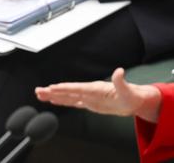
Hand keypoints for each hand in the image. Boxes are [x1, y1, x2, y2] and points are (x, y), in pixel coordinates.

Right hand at [35, 68, 162, 122]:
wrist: (134, 100)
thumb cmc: (132, 95)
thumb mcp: (128, 90)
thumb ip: (120, 81)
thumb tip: (119, 71)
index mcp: (95, 88)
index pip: (76, 88)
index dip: (64, 88)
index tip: (52, 88)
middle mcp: (88, 91)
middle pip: (67, 91)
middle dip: (52, 91)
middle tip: (38, 91)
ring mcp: (87, 97)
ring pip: (67, 97)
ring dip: (53, 96)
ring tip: (40, 94)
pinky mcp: (89, 103)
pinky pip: (72, 102)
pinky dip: (62, 101)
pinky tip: (53, 101)